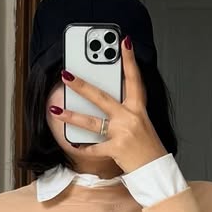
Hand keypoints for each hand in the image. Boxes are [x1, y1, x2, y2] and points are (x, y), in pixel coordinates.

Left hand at [50, 36, 165, 174]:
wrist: (155, 170)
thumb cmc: (147, 146)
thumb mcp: (141, 122)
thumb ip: (126, 109)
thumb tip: (105, 100)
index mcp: (139, 108)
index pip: (134, 78)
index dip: (130, 59)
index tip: (124, 42)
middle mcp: (130, 117)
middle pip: (102, 97)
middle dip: (82, 85)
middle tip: (66, 74)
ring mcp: (123, 133)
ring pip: (92, 122)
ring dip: (72, 115)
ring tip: (56, 110)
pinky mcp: (116, 149)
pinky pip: (95, 147)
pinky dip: (84, 147)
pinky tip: (73, 143)